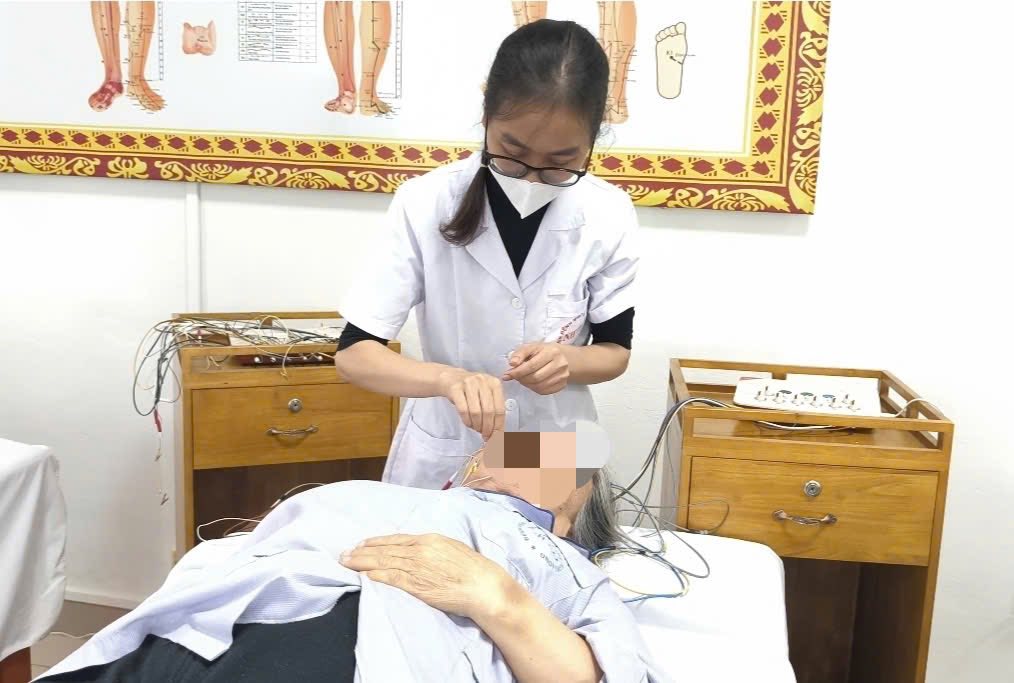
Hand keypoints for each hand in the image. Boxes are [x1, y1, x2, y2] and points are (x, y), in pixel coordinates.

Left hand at [339, 533, 512, 619]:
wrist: (483, 585)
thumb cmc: (473, 569)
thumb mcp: (452, 548)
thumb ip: (434, 548)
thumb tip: (421, 550)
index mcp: (429, 539)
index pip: (395, 539)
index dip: (376, 541)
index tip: (362, 543)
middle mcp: (420, 549)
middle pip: (384, 549)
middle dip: (361, 551)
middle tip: (344, 554)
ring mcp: (417, 566)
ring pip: (383, 562)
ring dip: (362, 562)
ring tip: (347, 563)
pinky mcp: (416, 584)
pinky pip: (391, 578)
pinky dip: (375, 575)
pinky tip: (364, 576)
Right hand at [437, 368, 504, 439]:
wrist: (451, 378)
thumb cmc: (472, 389)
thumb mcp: (486, 394)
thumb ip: (494, 409)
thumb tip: (499, 431)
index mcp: (494, 383)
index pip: (500, 409)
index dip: (499, 425)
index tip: (497, 436)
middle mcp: (483, 381)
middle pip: (489, 411)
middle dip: (488, 428)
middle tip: (485, 435)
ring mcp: (468, 383)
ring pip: (476, 412)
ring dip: (477, 425)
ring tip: (477, 429)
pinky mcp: (456, 389)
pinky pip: (463, 410)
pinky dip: (467, 421)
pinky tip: (469, 424)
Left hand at [502, 343, 570, 394]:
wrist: (563, 356)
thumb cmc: (544, 351)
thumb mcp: (531, 347)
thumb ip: (520, 354)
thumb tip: (512, 363)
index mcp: (551, 352)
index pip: (532, 365)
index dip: (518, 372)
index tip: (508, 374)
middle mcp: (560, 364)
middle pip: (536, 377)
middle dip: (522, 379)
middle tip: (515, 377)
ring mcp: (563, 376)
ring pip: (540, 386)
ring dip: (527, 384)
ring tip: (522, 379)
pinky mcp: (562, 384)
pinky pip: (544, 391)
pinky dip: (534, 389)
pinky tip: (531, 383)